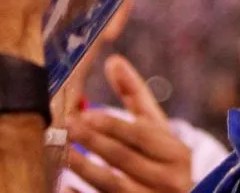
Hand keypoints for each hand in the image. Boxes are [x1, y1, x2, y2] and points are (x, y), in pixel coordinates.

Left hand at [66, 55, 192, 192]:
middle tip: (67, 127)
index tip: (86, 114)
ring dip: (85, 168)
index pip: (142, 135)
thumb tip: (113, 60)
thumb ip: (135, 95)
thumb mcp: (155, 127)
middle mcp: (169, 180)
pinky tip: (64, 187)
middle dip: (94, 142)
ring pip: (113, 185)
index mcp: (176, 153)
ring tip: (63, 152)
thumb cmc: (161, 157)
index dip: (113, 125)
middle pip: (124, 158)